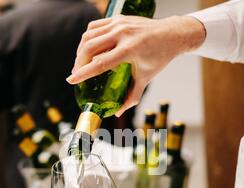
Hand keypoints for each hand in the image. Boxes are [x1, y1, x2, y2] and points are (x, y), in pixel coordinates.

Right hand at [67, 15, 205, 116]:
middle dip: (79, 62)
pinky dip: (87, 38)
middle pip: (90, 48)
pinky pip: (94, 26)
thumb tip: (118, 113)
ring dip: (80, 50)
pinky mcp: (117, 17)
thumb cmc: (159, 57)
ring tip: (80, 63)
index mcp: (130, 50)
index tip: (71, 80)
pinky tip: (87, 49)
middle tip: (76, 73)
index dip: (83, 73)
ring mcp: (119, 24)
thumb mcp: (146, 78)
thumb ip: (131, 97)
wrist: (172, 34)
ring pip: (89, 35)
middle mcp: (123, 34)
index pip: (100, 63)